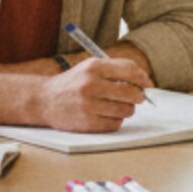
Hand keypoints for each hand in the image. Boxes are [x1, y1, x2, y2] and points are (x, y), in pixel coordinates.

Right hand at [33, 53, 153, 132]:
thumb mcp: (90, 67)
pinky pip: (115, 123)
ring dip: (127, 109)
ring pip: (126, 110)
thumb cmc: (73, 83)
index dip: (143, 78)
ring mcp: (88, 105)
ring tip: (119, 105)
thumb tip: (144, 80)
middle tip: (138, 97)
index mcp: (93, 67)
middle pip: (131, 92)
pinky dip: (116, 120)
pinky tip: (107, 115)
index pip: (129, 70)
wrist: (44, 100)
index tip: (148, 84)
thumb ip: (116, 69)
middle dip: (139, 96)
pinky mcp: (87, 123)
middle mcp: (90, 85)